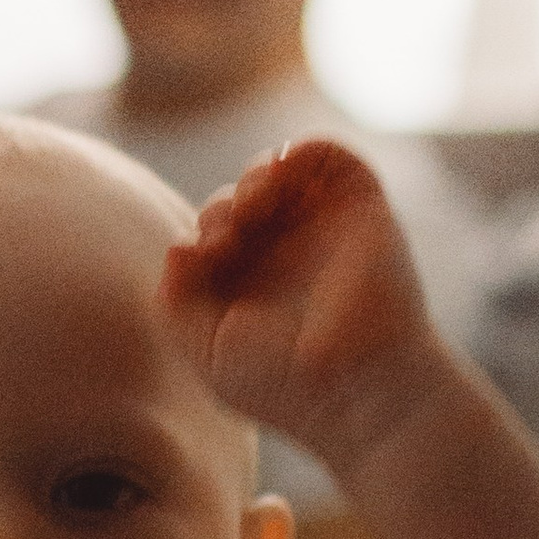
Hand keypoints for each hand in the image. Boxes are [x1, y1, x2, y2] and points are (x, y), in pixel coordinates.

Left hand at [161, 140, 440, 475]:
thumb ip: (175, 304)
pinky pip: (333, 157)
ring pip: (282, 173)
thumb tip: (177, 246)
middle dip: (224, 207)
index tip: (205, 256)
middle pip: (242, 199)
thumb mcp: (206, 353)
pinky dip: (302, 150)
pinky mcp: (363, 210)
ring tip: (254, 202)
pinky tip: (279, 175)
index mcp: (253, 285)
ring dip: (257, 175)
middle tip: (228, 237)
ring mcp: (326, 230)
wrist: (356, 388)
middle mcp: (290, 255)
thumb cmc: (284, 386)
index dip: (202, 234)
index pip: (214, 235)